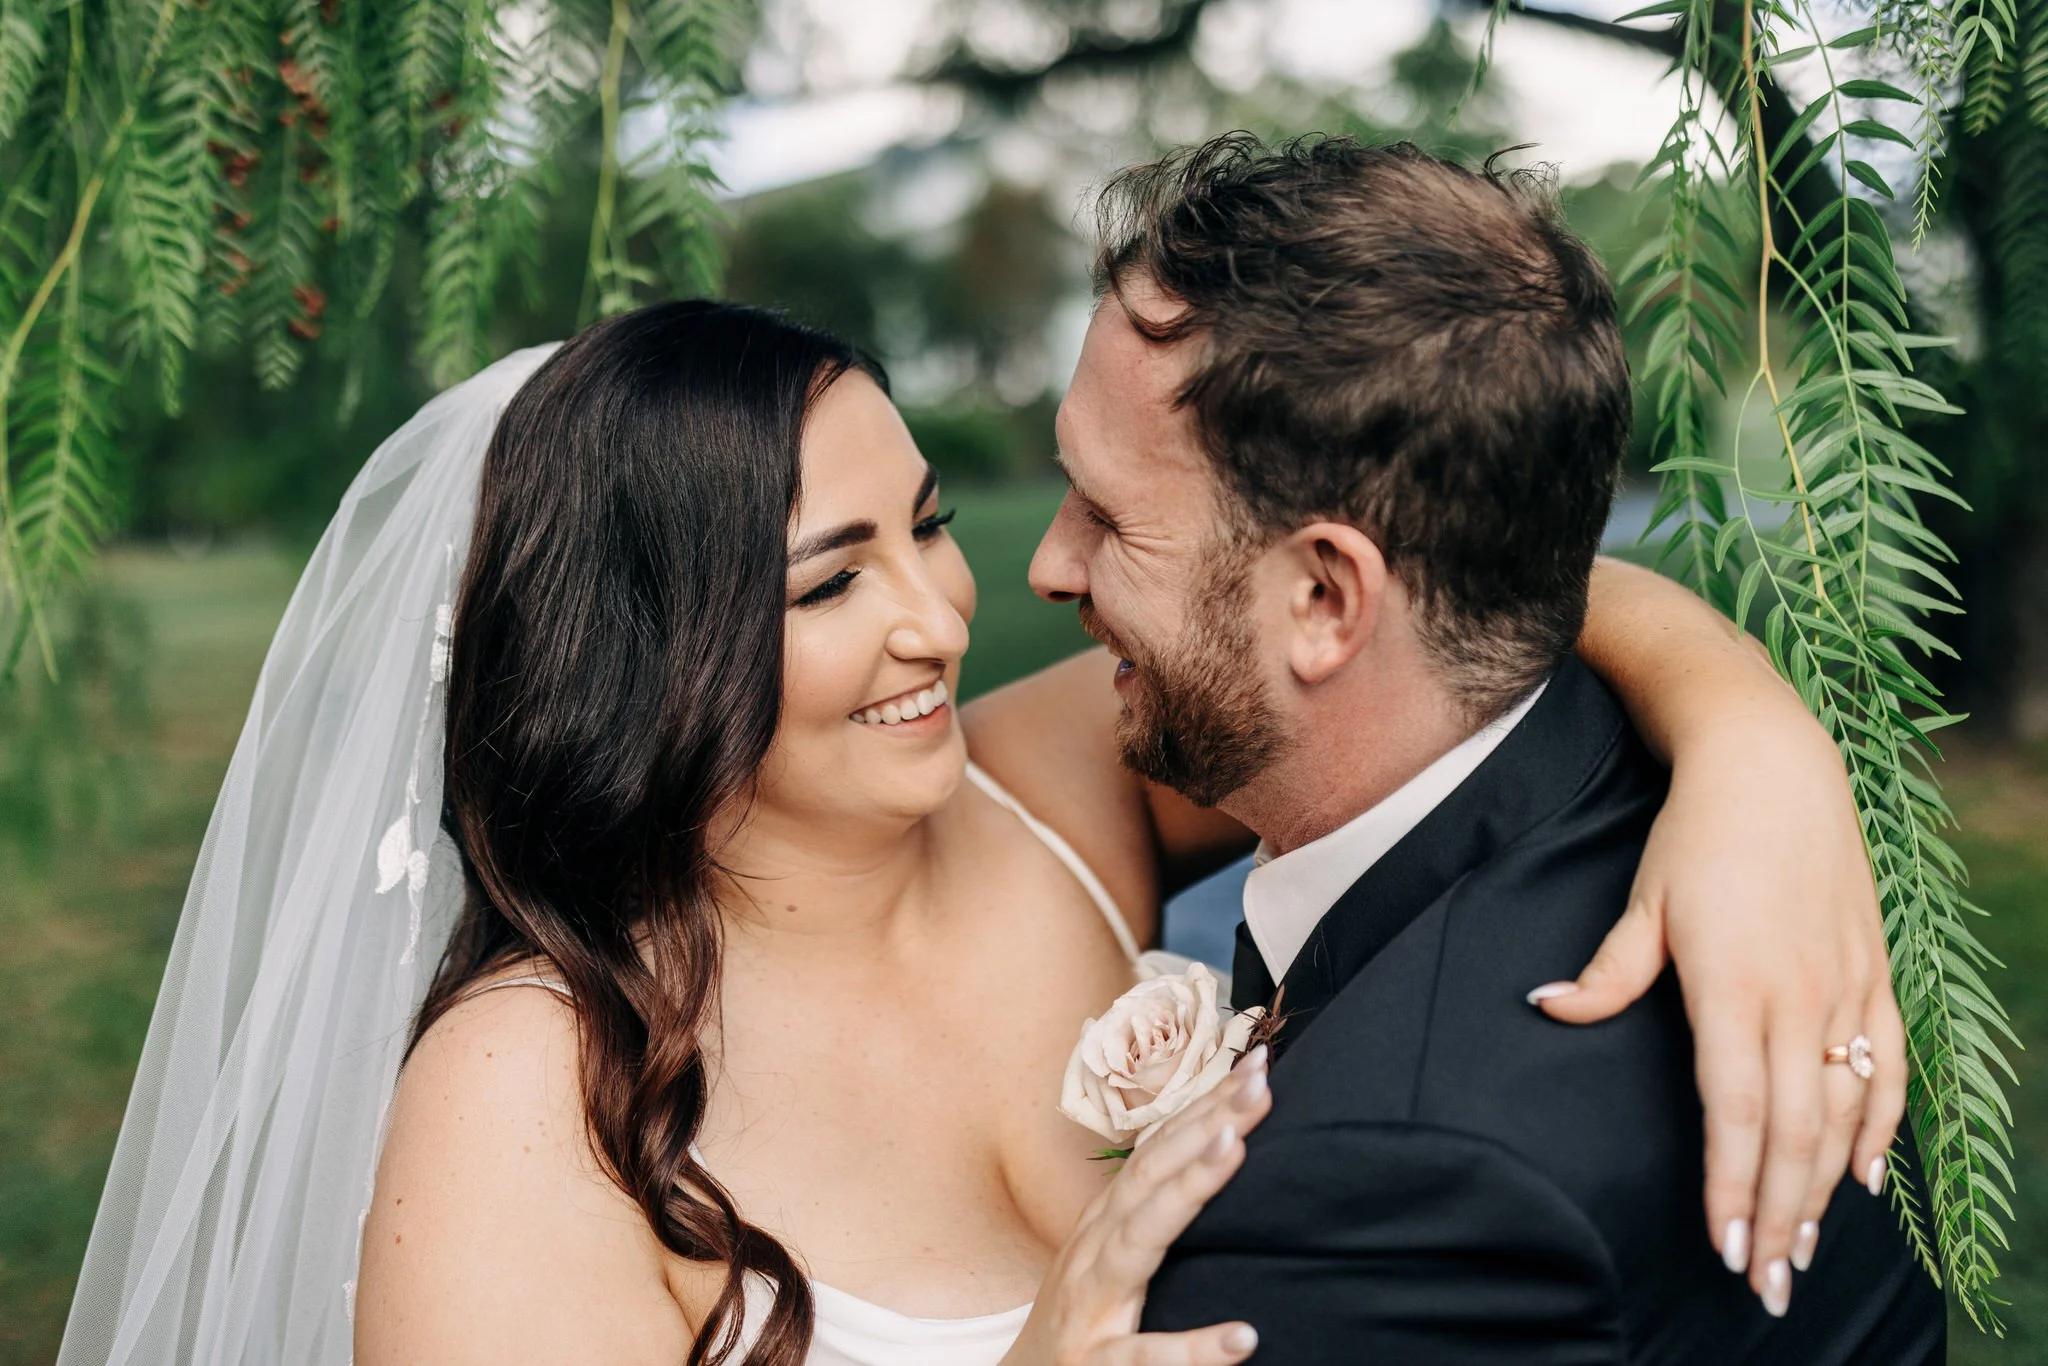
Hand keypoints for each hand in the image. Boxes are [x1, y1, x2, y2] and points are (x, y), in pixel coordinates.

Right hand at [1003, 1047, 1273, 1365]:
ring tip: (1236, 1148)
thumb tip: (1216, 1152)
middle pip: (1150, 1174)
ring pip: (1138, 1240)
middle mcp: (1093, 1248)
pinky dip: (1192, 1349)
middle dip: (1205, 1123)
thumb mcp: (1109, 1251)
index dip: (1202, 1105)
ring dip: (1187, 1190)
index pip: (1156, 1150)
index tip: (1254, 1064)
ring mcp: (1091, 1304)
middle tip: (1259, 1082)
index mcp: (1104, 1221)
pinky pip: (1146, 1358)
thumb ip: (1152, 1208)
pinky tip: (1241, 1338)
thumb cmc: (1079, 1314)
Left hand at [1526, 714, 1903, 1317]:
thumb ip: (1607, 971)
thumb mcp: (1642, 902)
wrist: (1773, 766)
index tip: (1725, 1245)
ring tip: (1805, 1247)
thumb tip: (1547, 1006)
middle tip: (1768, 1284)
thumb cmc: (1695, 836)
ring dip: (1824, 1186)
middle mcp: (1798, 997)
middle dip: (1780, 1214)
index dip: (1732, 1185)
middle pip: (1793, 1130)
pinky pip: (1886, 1064)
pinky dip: (1881, 1123)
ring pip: (1842, 1110)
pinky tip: (1866, 1174)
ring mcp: (1844, 987)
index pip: (1733, 1111)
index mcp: (1733, 988)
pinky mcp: (1871, 972)